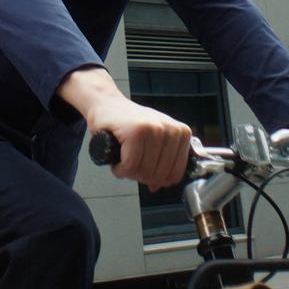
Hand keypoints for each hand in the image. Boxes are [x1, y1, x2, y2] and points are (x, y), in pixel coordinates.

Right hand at [58, 66, 190, 189]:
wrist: (106, 103)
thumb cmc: (129, 122)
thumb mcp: (153, 141)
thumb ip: (161, 163)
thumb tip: (159, 185)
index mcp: (181, 133)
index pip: (175, 174)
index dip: (156, 179)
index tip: (145, 170)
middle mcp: (170, 129)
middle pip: (159, 175)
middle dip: (141, 176)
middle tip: (130, 164)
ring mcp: (154, 129)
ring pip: (145, 171)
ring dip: (129, 173)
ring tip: (123, 158)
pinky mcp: (136, 132)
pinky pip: (130, 166)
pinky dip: (120, 169)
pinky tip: (117, 161)